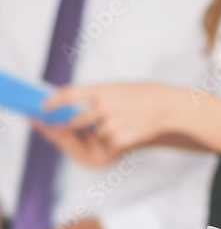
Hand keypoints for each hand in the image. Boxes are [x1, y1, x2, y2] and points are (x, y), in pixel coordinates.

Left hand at [37, 82, 185, 160]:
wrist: (170, 106)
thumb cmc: (146, 95)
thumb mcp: (119, 88)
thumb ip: (96, 96)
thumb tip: (69, 106)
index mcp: (103, 90)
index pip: (68, 95)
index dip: (52, 102)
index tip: (42, 107)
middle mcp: (104, 107)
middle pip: (74, 121)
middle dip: (72, 125)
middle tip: (68, 125)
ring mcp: (112, 124)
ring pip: (94, 133)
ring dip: (100, 131)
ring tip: (122, 120)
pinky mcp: (120, 138)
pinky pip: (107, 141)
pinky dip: (114, 138)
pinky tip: (129, 127)